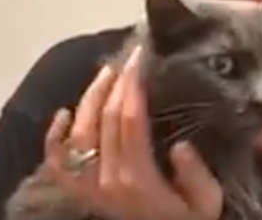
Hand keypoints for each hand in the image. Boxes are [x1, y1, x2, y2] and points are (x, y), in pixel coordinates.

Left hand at [42, 45, 223, 219]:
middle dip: (117, 82)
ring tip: (105, 73)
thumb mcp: (207, 202)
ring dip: (89, 99)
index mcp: (137, 178)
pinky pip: (58, 163)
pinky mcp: (83, 192)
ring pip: (78, 134)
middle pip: (105, 119)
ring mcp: (90, 186)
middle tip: (129, 57)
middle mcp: (107, 179)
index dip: (132, 85)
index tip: (140, 58)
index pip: (129, 120)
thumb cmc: (190, 219)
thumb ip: (196, 176)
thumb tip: (181, 146)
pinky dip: (54, 138)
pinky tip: (62, 113)